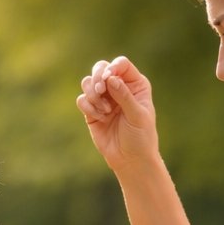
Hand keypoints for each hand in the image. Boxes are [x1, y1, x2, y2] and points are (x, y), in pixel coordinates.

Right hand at [76, 56, 159, 172]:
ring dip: (93, 94)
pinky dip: (88, 107)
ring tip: (104, 110)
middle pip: (101, 68)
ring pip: (88, 82)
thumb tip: (110, 79)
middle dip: (98, 77)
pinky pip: (82, 100)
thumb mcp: (137, 116)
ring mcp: (104, 99)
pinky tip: (100, 118)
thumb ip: (124, 96)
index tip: (109, 79)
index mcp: (135, 84)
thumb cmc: (141, 137)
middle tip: (101, 91)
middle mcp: (118, 88)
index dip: (113, 68)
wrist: (130, 160)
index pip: (121, 64)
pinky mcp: (92, 111)